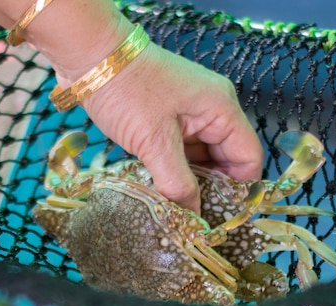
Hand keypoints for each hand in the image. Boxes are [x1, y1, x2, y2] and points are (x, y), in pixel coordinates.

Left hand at [55, 42, 263, 212]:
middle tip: (196, 219)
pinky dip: (175, 170)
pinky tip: (164, 190)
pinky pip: (182, 151)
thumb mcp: (154, 141)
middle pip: (226, 160)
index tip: (222, 219)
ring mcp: (189, 114)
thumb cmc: (126, 90)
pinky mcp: (167, 118)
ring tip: (179, 210)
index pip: (248, 157)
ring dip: (191, 181)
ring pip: (202, 158)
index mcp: (221, 109)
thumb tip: (193, 218)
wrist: (87, 55)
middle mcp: (211, 110)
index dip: (239, 190)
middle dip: (213, 189)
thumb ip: (178, 183)